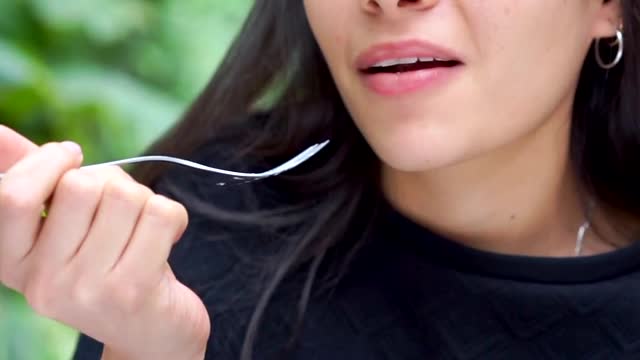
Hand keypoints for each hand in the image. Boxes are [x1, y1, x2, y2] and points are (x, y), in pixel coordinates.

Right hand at [0, 125, 209, 359]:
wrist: (152, 334)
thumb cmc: (109, 267)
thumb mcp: (64, 231)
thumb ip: (34, 183)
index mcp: (15, 263)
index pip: (12, 196)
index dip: (47, 161)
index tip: (71, 155)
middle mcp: (43, 283)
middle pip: (80, 186)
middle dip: (111, 182)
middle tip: (120, 209)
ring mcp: (88, 290)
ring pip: (125, 195)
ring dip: (144, 200)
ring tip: (142, 229)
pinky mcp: (135, 290)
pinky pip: (162, 214)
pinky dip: (173, 217)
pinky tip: (166, 242)